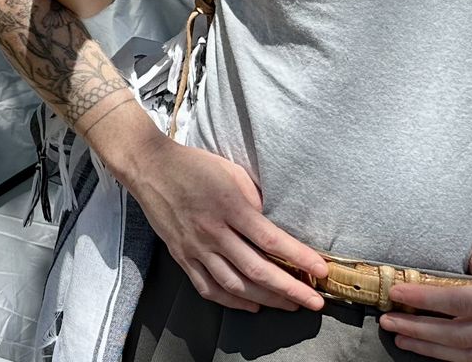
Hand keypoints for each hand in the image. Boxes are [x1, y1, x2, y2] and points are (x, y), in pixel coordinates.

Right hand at [116, 131, 327, 312]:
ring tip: (289, 305)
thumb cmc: (194, 165)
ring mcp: (195, 247)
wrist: (149, 166)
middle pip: (257, 271)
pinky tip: (251, 305)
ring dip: (267, 300)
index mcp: (229, 207)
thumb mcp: (232, 172)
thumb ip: (255, 201)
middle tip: (314, 302)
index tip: (321, 271)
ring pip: (235, 286)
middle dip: (291, 290)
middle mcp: (212, 232)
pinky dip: (231, 302)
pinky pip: (208, 287)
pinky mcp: (181, 256)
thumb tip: (276, 225)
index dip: (300, 259)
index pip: (272, 241)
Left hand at [383, 229, 471, 360]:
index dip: (424, 300)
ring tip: (404, 340)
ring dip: (434, 350)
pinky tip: (441, 351)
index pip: (460, 302)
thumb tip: (464, 267)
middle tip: (388, 321)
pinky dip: (462, 358)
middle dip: (419, 330)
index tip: (397, 294)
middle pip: (459, 336)